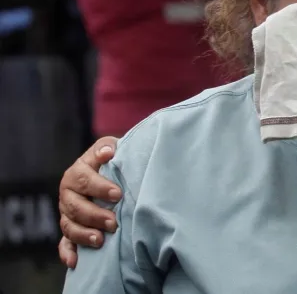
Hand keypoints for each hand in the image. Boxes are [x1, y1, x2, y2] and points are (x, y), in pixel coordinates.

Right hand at [57, 136, 120, 267]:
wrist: (109, 171)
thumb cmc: (112, 160)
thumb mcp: (110, 148)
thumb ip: (107, 147)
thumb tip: (108, 152)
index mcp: (77, 173)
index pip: (84, 180)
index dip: (99, 187)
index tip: (117, 194)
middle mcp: (68, 194)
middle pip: (76, 206)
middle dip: (94, 215)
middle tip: (113, 222)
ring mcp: (68, 212)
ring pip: (70, 226)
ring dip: (83, 234)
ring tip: (100, 241)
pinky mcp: (70, 228)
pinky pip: (65, 243)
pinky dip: (68, 253)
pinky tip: (75, 262)